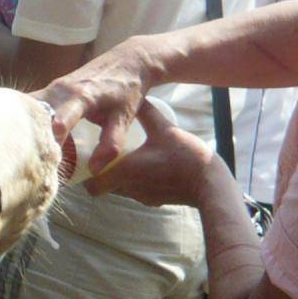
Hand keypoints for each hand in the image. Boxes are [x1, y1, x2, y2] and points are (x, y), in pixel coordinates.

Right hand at [37, 36, 156, 173]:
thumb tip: (94, 170)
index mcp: (82, 97)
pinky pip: (34, 106)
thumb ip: (111, 145)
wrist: (128, 60)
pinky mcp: (51, 88)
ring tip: (29, 153)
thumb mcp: (124, 119)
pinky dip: (31, 121)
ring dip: (29, 129)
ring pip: (32, 109)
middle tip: (33, 162)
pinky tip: (31, 138)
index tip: (49, 161)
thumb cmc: (127, 90)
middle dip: (34, 139)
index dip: (52, 141)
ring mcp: (54, 87)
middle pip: (38, 116)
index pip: (60, 121)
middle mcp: (62, 90)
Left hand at [82, 100, 221, 206]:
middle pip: (105, 188)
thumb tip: (132, 97)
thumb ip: (144, 112)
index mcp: (124, 173)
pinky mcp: (157, 201)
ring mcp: (144, 198)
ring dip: (120, 177)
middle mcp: (130, 189)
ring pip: (121, 190)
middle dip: (102, 172)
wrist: (211, 184)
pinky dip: (137, 182)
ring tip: (125, 157)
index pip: (92, 186)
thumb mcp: (162, 127)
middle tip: (105, 154)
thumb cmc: (184, 156)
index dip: (86, 175)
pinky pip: (139, 192)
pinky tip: (147, 167)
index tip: (87, 158)